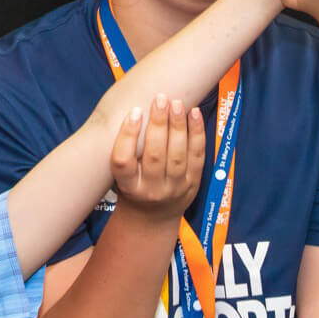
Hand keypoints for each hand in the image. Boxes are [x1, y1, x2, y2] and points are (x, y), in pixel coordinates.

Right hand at [108, 94, 203, 221]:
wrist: (152, 217)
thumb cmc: (134, 187)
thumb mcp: (121, 176)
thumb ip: (125, 150)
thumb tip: (133, 108)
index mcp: (128, 187)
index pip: (123, 162)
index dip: (128, 136)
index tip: (134, 112)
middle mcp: (151, 190)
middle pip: (154, 155)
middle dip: (158, 124)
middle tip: (159, 99)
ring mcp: (174, 189)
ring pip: (177, 155)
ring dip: (178, 126)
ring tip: (176, 103)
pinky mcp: (193, 184)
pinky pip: (197, 156)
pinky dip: (196, 133)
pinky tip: (193, 113)